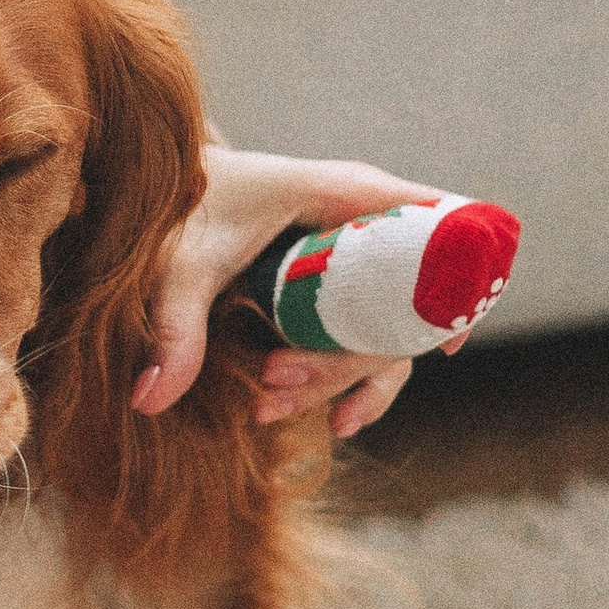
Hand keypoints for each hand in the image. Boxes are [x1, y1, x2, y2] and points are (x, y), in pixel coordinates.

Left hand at [131, 147, 462, 444]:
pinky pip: (366, 333)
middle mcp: (360, 221)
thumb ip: (176, 327)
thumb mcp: (177, 264)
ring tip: (269, 404)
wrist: (159, 187)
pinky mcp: (332, 281)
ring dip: (338, 379)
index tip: (448, 341)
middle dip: (347, 361)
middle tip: (274, 384)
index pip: (434, 223)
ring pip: (380, 329)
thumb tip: (150, 401)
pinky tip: (335, 421)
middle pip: (399, 302)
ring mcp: (351, 254)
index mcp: (341, 192)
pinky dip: (350, 378)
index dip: (458, 278)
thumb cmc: (178, 206)